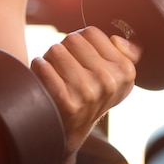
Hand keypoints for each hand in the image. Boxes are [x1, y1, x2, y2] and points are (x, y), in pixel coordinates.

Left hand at [30, 26, 141, 155]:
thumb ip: (125, 53)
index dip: (81, 42)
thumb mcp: (117, 76)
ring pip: (56, 50)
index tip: (81, 59)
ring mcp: (88, 93)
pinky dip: (38, 68)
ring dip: (49, 58)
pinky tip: (43, 79)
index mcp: (125, 71)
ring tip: (55, 73)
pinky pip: (43, 67)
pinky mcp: (66, 103)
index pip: (91, 32)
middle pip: (72, 39)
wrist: (71, 131)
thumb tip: (117, 40)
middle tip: (64, 67)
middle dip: (64, 49)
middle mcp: (110, 82)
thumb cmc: (90, 94)